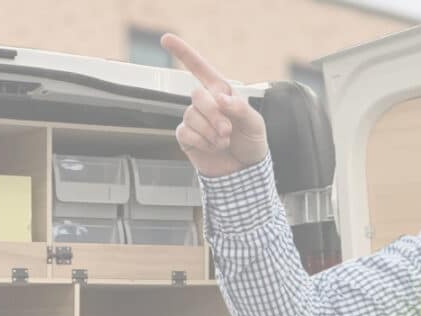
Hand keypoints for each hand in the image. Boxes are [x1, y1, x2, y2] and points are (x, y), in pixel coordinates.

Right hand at [160, 33, 268, 176]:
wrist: (243, 171)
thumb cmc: (251, 142)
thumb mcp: (255, 124)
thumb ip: (240, 109)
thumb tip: (220, 98)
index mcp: (222, 92)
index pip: (200, 68)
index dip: (183, 52)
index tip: (165, 38)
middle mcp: (205, 103)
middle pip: (197, 95)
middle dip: (214, 114)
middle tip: (227, 131)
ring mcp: (194, 119)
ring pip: (192, 116)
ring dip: (210, 132)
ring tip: (224, 142)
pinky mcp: (187, 136)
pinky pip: (186, 132)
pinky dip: (202, 141)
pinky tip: (213, 147)